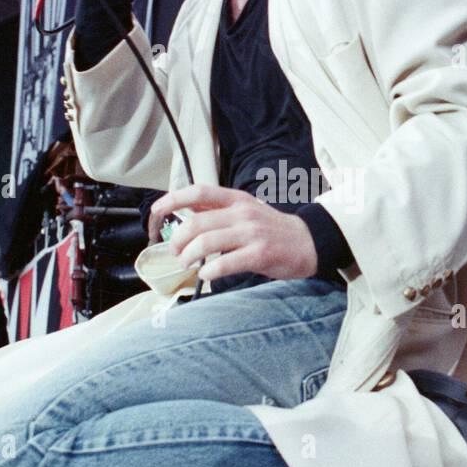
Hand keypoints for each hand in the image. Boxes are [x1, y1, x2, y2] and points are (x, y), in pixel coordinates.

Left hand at [150, 185, 317, 280]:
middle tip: (175, 252)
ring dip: (189, 256)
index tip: (157, 210)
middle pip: (197, 222)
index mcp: (236, 200)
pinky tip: (206, 274)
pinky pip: (225, 262)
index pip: (198, 192)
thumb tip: (184, 211)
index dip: (173, 199)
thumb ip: (217, 211)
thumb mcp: (245, 211)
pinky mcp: (260, 254)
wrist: (309, 242)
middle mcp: (242, 213)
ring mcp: (252, 233)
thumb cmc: (272, 230)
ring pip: (207, 242)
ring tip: (187, 264)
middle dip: (177, 240)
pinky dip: (209, 270)